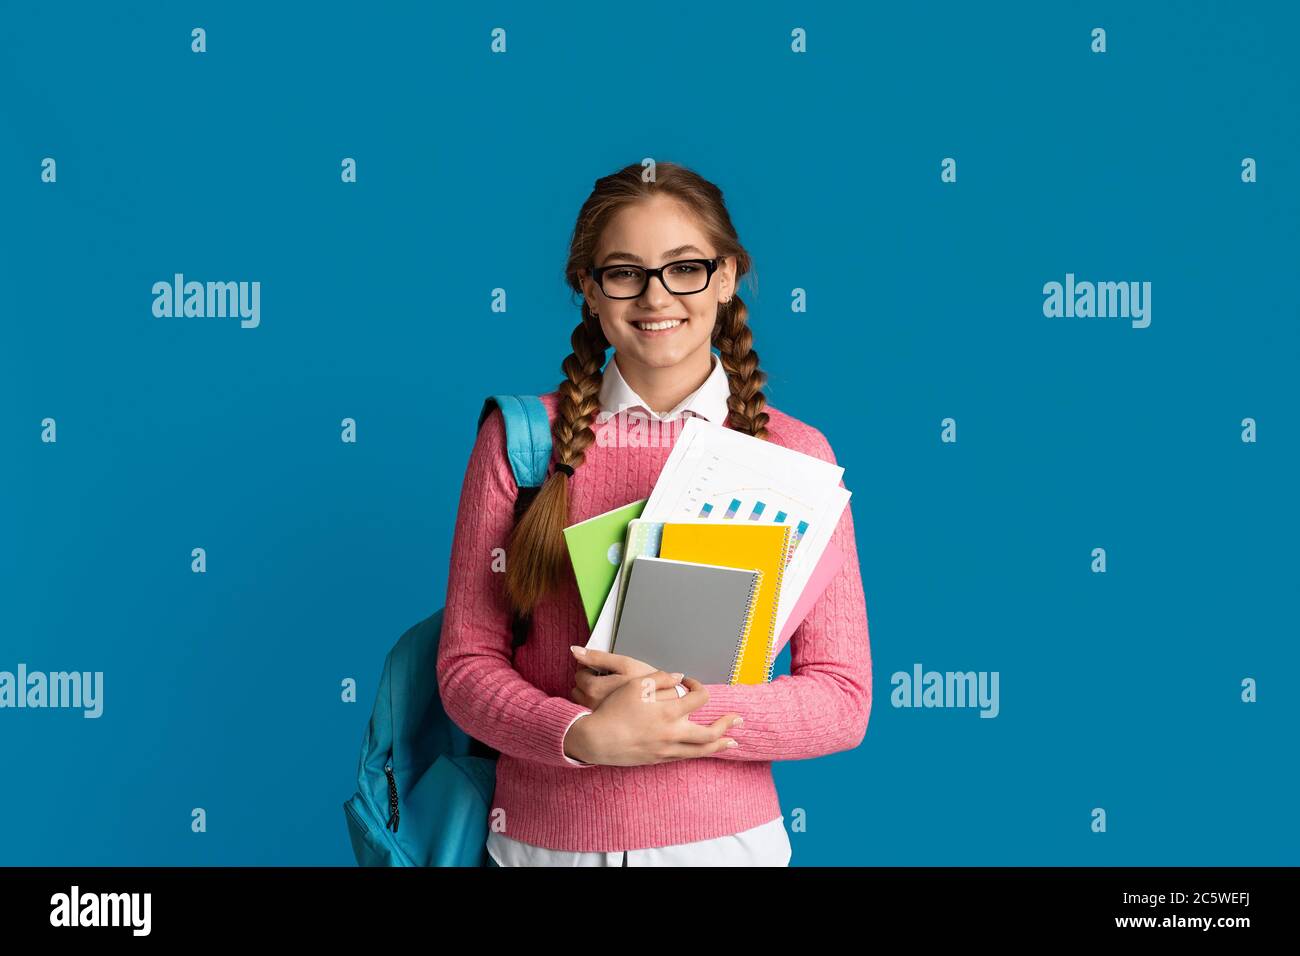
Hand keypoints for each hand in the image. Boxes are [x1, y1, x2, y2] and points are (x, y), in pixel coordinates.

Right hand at [564, 672, 742, 766]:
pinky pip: (684, 757)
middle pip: (710, 733)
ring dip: (719, 745)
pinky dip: (698, 752)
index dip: (700, 687)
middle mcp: (672, 733)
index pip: (700, 699)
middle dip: (727, 726)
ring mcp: (666, 749)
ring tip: (732, 742)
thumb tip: (679, 677)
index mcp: (669, 711)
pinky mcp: (658, 759)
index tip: (691, 683)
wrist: (595, 739)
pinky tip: (702, 750)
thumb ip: (660, 678)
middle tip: (739, 720)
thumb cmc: (613, 709)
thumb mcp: (635, 683)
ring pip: (701, 751)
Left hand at [569, 646, 684, 708]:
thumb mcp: (625, 664)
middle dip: (590, 683)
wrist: (667, 711)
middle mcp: (592, 706)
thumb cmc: (647, 688)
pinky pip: (593, 716)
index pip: (580, 674)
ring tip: (612, 693)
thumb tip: (575, 650)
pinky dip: (599, 709)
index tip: (605, 671)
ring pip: (584, 703)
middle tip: (609, 681)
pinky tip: (614, 706)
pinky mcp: (605, 728)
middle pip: (579, 689)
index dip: (592, 669)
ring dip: (593, 696)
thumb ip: (598, 656)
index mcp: (595, 689)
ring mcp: (598, 719)